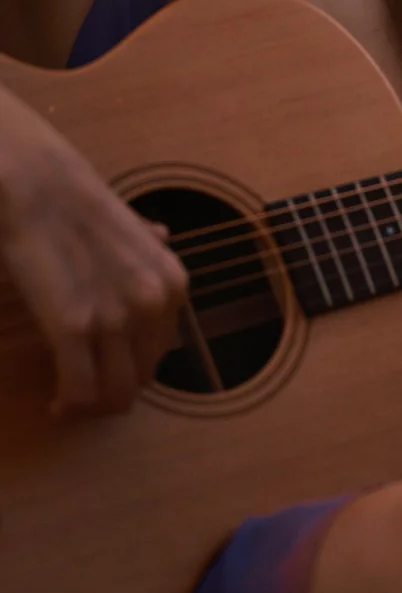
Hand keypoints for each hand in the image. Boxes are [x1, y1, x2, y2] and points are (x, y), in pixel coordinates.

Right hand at [0, 90, 188, 415]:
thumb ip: (149, 244)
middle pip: (140, 381)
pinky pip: (79, 392)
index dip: (130, 371)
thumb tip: (162, 236)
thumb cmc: (77, 203)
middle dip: (111, 394)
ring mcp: (115, 317)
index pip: (160, 355)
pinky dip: (68, 406)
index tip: (104, 373)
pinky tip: (56, 403)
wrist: (39, 184)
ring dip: (90, 407)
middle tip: (83, 394)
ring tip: (68, 401)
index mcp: (171, 284)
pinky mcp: (73, 326)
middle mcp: (153, 304)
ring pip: (114, 396)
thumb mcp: (131, 224)